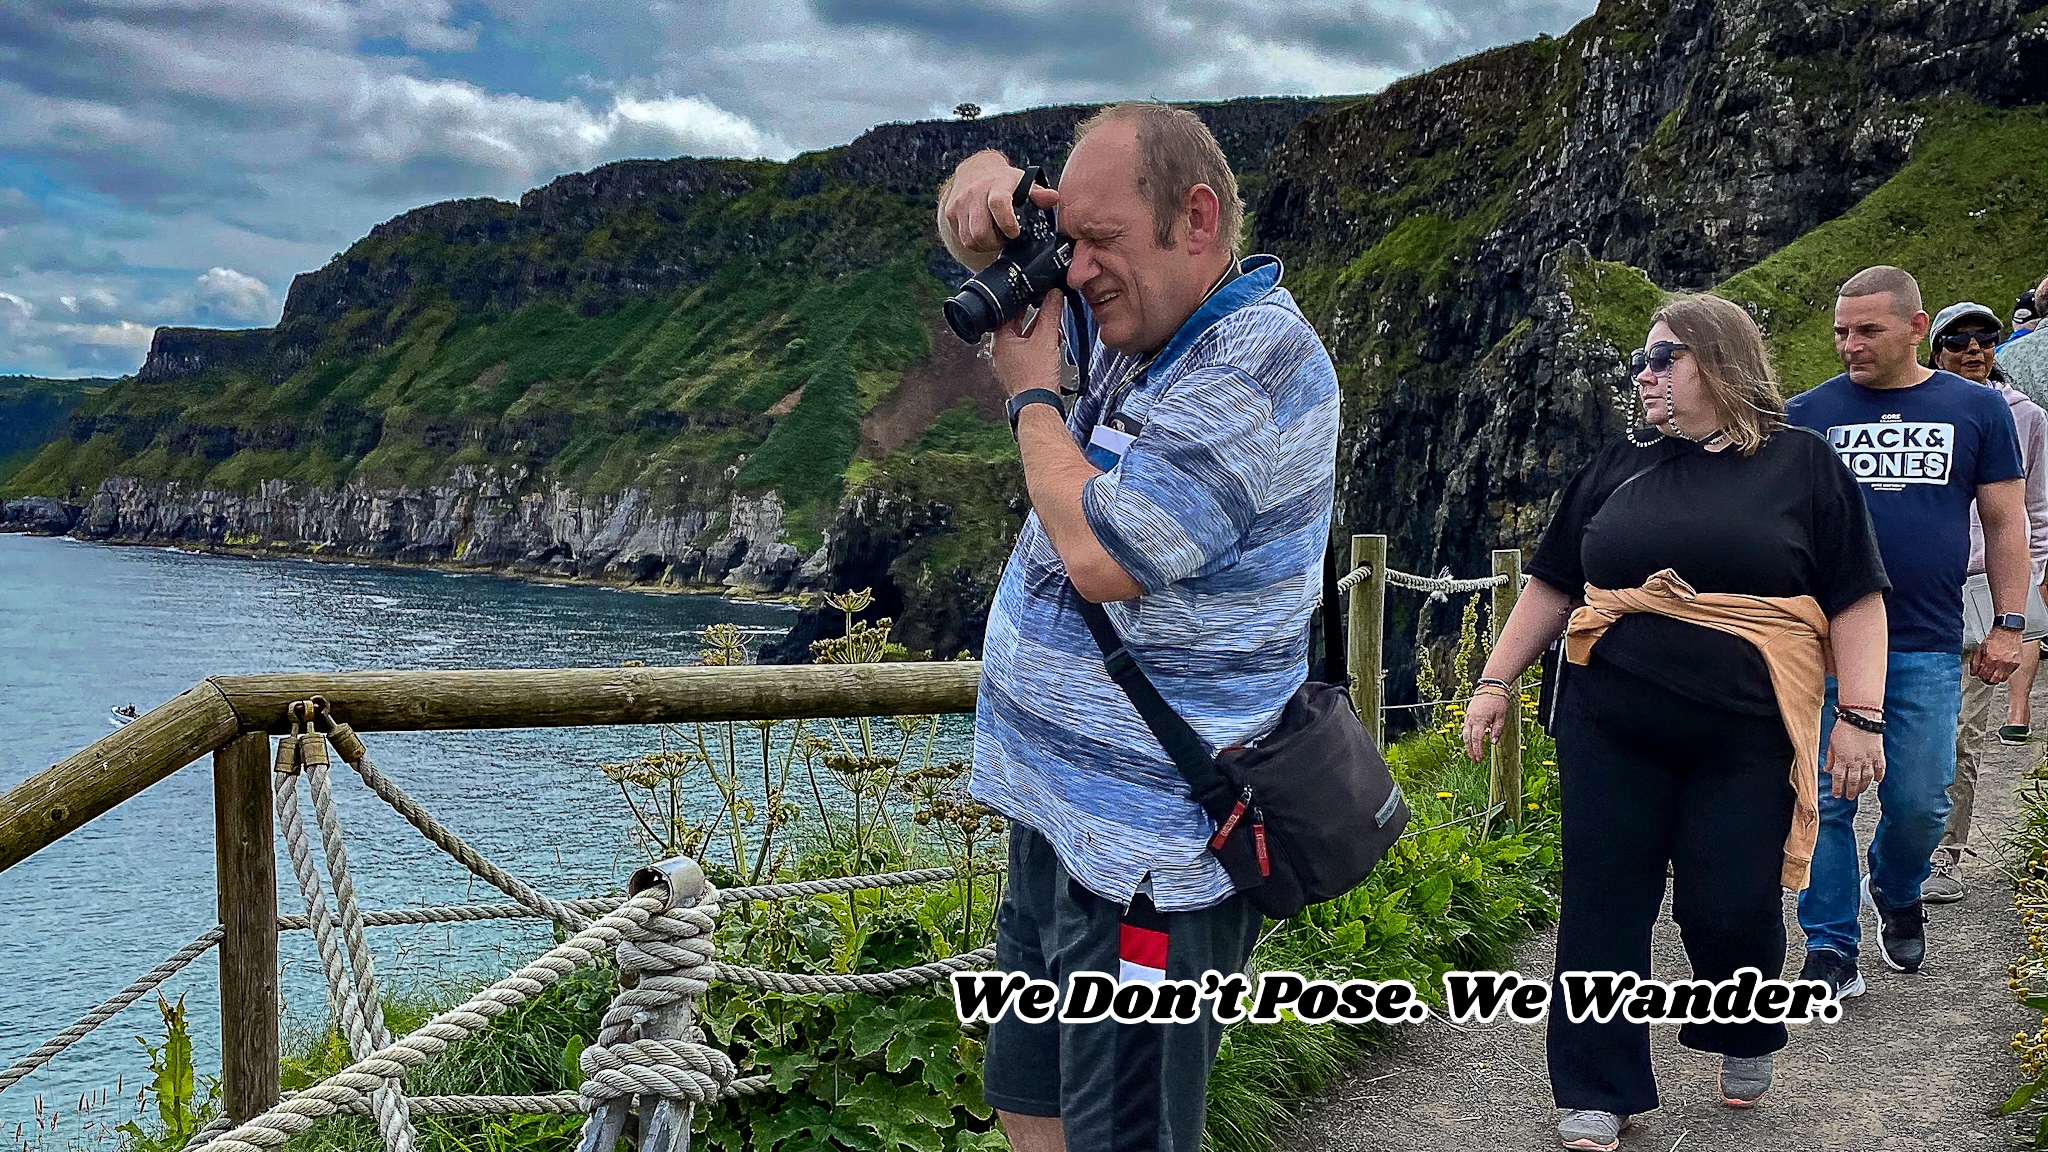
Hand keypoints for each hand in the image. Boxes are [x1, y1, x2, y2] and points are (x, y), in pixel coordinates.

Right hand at [939, 152, 1059, 269]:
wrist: (975, 172)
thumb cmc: (1006, 183)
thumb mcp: (1024, 184)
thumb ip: (1039, 194)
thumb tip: (1053, 198)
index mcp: (996, 185)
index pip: (998, 204)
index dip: (1007, 223)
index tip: (1014, 233)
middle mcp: (974, 193)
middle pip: (980, 232)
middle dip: (995, 243)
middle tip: (1005, 239)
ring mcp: (959, 204)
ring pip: (970, 240)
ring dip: (985, 245)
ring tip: (995, 237)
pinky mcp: (950, 213)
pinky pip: (962, 239)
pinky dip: (974, 242)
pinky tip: (984, 233)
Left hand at [989, 288, 1064, 399]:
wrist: (1039, 404)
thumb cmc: (1036, 378)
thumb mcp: (1046, 338)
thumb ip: (1050, 313)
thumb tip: (1054, 294)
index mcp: (1000, 341)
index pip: (1008, 312)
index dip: (1023, 299)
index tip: (1033, 291)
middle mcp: (1000, 350)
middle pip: (1016, 324)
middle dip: (1033, 315)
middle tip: (1045, 303)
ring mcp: (1008, 361)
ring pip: (1023, 337)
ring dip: (1038, 330)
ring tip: (1052, 324)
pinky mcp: (1018, 369)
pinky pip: (1027, 349)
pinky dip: (1038, 343)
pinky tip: (1052, 341)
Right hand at [1462, 691, 1510, 761]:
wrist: (1491, 685)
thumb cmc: (1498, 700)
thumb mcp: (1501, 716)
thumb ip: (1497, 730)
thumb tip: (1493, 743)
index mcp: (1480, 721)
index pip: (1477, 740)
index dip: (1478, 751)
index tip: (1480, 759)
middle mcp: (1471, 719)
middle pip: (1468, 739)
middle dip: (1471, 751)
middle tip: (1475, 761)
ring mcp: (1468, 716)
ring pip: (1465, 734)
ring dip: (1468, 745)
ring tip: (1472, 754)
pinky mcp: (1468, 713)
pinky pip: (1466, 728)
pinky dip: (1467, 736)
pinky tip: (1471, 741)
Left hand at [1825, 721, 1884, 799]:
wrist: (1861, 717)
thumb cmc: (1844, 727)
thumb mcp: (1832, 743)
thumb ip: (1831, 757)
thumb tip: (1827, 769)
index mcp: (1842, 759)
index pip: (1839, 779)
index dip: (1838, 789)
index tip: (1837, 795)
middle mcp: (1855, 762)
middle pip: (1853, 781)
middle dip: (1851, 791)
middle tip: (1850, 797)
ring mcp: (1868, 759)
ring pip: (1867, 778)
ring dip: (1864, 787)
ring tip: (1861, 791)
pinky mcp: (1878, 755)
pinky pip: (1880, 769)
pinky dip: (1879, 776)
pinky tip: (1877, 781)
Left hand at [1974, 628, 2023, 684]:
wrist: (2007, 630)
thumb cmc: (1994, 637)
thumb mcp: (1980, 648)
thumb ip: (1975, 661)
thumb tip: (1973, 672)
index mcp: (1990, 658)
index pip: (1983, 675)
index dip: (1979, 676)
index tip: (1978, 675)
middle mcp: (2001, 662)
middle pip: (1993, 680)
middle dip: (1987, 680)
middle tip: (1984, 678)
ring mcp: (2010, 664)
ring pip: (2002, 679)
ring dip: (1996, 679)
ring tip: (1992, 675)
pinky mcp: (2017, 663)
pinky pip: (2010, 674)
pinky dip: (2004, 674)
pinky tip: (2000, 670)